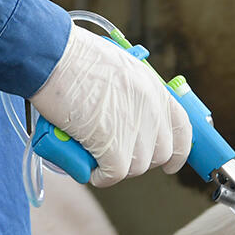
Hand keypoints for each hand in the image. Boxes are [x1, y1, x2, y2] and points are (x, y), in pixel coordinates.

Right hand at [29, 24, 190, 187]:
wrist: (52, 57)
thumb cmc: (72, 58)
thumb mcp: (117, 69)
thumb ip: (129, 94)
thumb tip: (122, 118)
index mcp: (154, 88)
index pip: (182, 128)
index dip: (179, 152)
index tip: (172, 164)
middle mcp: (152, 108)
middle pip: (160, 153)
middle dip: (138, 160)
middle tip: (114, 155)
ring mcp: (135, 127)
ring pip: (136, 166)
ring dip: (116, 167)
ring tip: (92, 153)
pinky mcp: (114, 145)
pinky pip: (114, 175)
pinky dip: (100, 176)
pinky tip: (88, 167)